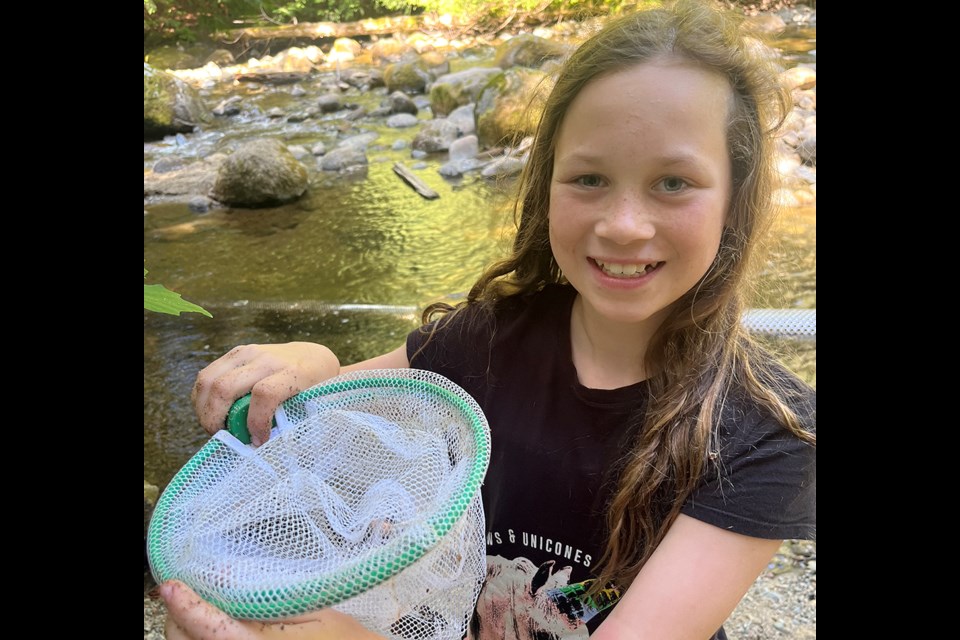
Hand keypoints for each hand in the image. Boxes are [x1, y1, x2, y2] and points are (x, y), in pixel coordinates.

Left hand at [161, 580, 379, 639]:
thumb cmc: (342, 638)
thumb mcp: (313, 611)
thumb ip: (266, 598)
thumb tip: (223, 577)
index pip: (211, 630)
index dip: (187, 607)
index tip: (171, 586)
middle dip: (181, 615)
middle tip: (190, 588)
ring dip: (187, 626)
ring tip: (201, 604)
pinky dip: (200, 635)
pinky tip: (214, 621)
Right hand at [192, 342, 339, 445]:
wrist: (313, 358)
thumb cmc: (314, 390)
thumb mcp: (313, 407)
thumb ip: (292, 424)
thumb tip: (262, 448)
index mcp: (293, 373)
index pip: (264, 394)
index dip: (255, 422)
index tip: (258, 440)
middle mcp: (268, 359)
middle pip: (225, 387)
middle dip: (216, 418)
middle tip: (224, 437)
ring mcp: (248, 352)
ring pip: (208, 379)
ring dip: (204, 409)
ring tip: (215, 427)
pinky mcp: (235, 353)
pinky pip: (206, 375)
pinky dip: (202, 398)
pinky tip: (213, 413)